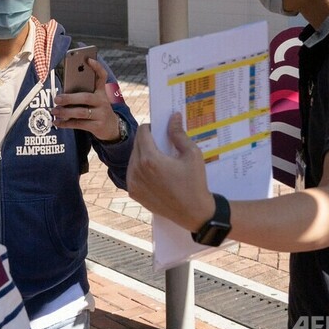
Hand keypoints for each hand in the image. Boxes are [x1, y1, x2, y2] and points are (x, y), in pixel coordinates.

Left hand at [52, 58, 120, 140]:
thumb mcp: (94, 100)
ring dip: (65, 112)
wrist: (111, 127)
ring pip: (81, 112)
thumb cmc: (97, 109)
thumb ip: (82, 95)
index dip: (97, 67)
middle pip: (86, 97)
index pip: (102, 76)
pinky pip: (79, 124)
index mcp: (101, 91)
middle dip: (69, 98)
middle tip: (56, 98)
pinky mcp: (97, 126)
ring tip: (54, 111)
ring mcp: (101, 114)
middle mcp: (103, 101)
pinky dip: (66, 123)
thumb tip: (62, 95)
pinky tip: (57, 122)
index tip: (88, 59)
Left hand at [126, 113, 213, 230]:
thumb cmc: (195, 182)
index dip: (152, 127)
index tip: (161, 130)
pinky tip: (155, 172)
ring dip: (143, 154)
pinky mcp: (133, 193)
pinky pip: (132, 173)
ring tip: (159, 159)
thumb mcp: (192, 154)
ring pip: (133, 158)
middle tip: (162, 144)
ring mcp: (133, 183)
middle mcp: (137, 170)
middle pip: (136, 144)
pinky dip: (140, 169)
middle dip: (147, 140)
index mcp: (150, 159)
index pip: (143, 132)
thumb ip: (178, 134)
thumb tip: (173, 116)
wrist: (194, 213)